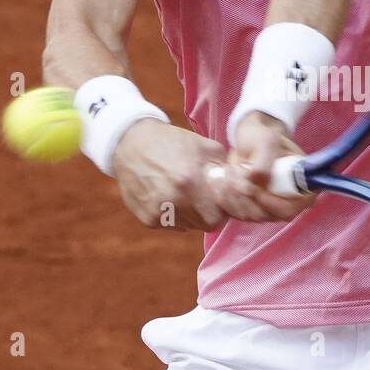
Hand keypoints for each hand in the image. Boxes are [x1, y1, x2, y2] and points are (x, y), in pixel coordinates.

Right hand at [111, 120, 229, 229]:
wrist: (130, 143)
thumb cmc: (172, 142)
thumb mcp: (203, 146)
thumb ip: (224, 169)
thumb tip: (240, 187)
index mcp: (190, 182)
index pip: (219, 216)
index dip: (222, 209)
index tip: (218, 199)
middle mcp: (173, 200)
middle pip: (205, 224)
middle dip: (209, 213)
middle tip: (204, 197)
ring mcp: (158, 212)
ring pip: (188, 226)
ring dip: (191, 215)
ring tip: (184, 193)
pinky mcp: (147, 218)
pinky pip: (170, 225)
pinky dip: (173, 215)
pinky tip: (169, 196)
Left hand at [223, 111, 317, 222]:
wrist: (249, 140)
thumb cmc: (263, 138)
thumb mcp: (267, 142)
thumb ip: (264, 161)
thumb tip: (255, 180)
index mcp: (302, 188)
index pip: (290, 209)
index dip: (270, 203)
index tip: (253, 187)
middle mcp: (287, 203)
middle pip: (267, 215)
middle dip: (247, 196)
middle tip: (235, 171)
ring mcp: (269, 208)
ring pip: (250, 215)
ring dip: (234, 194)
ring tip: (229, 169)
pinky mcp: (251, 208)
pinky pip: (237, 213)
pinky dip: (226, 198)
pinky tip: (223, 179)